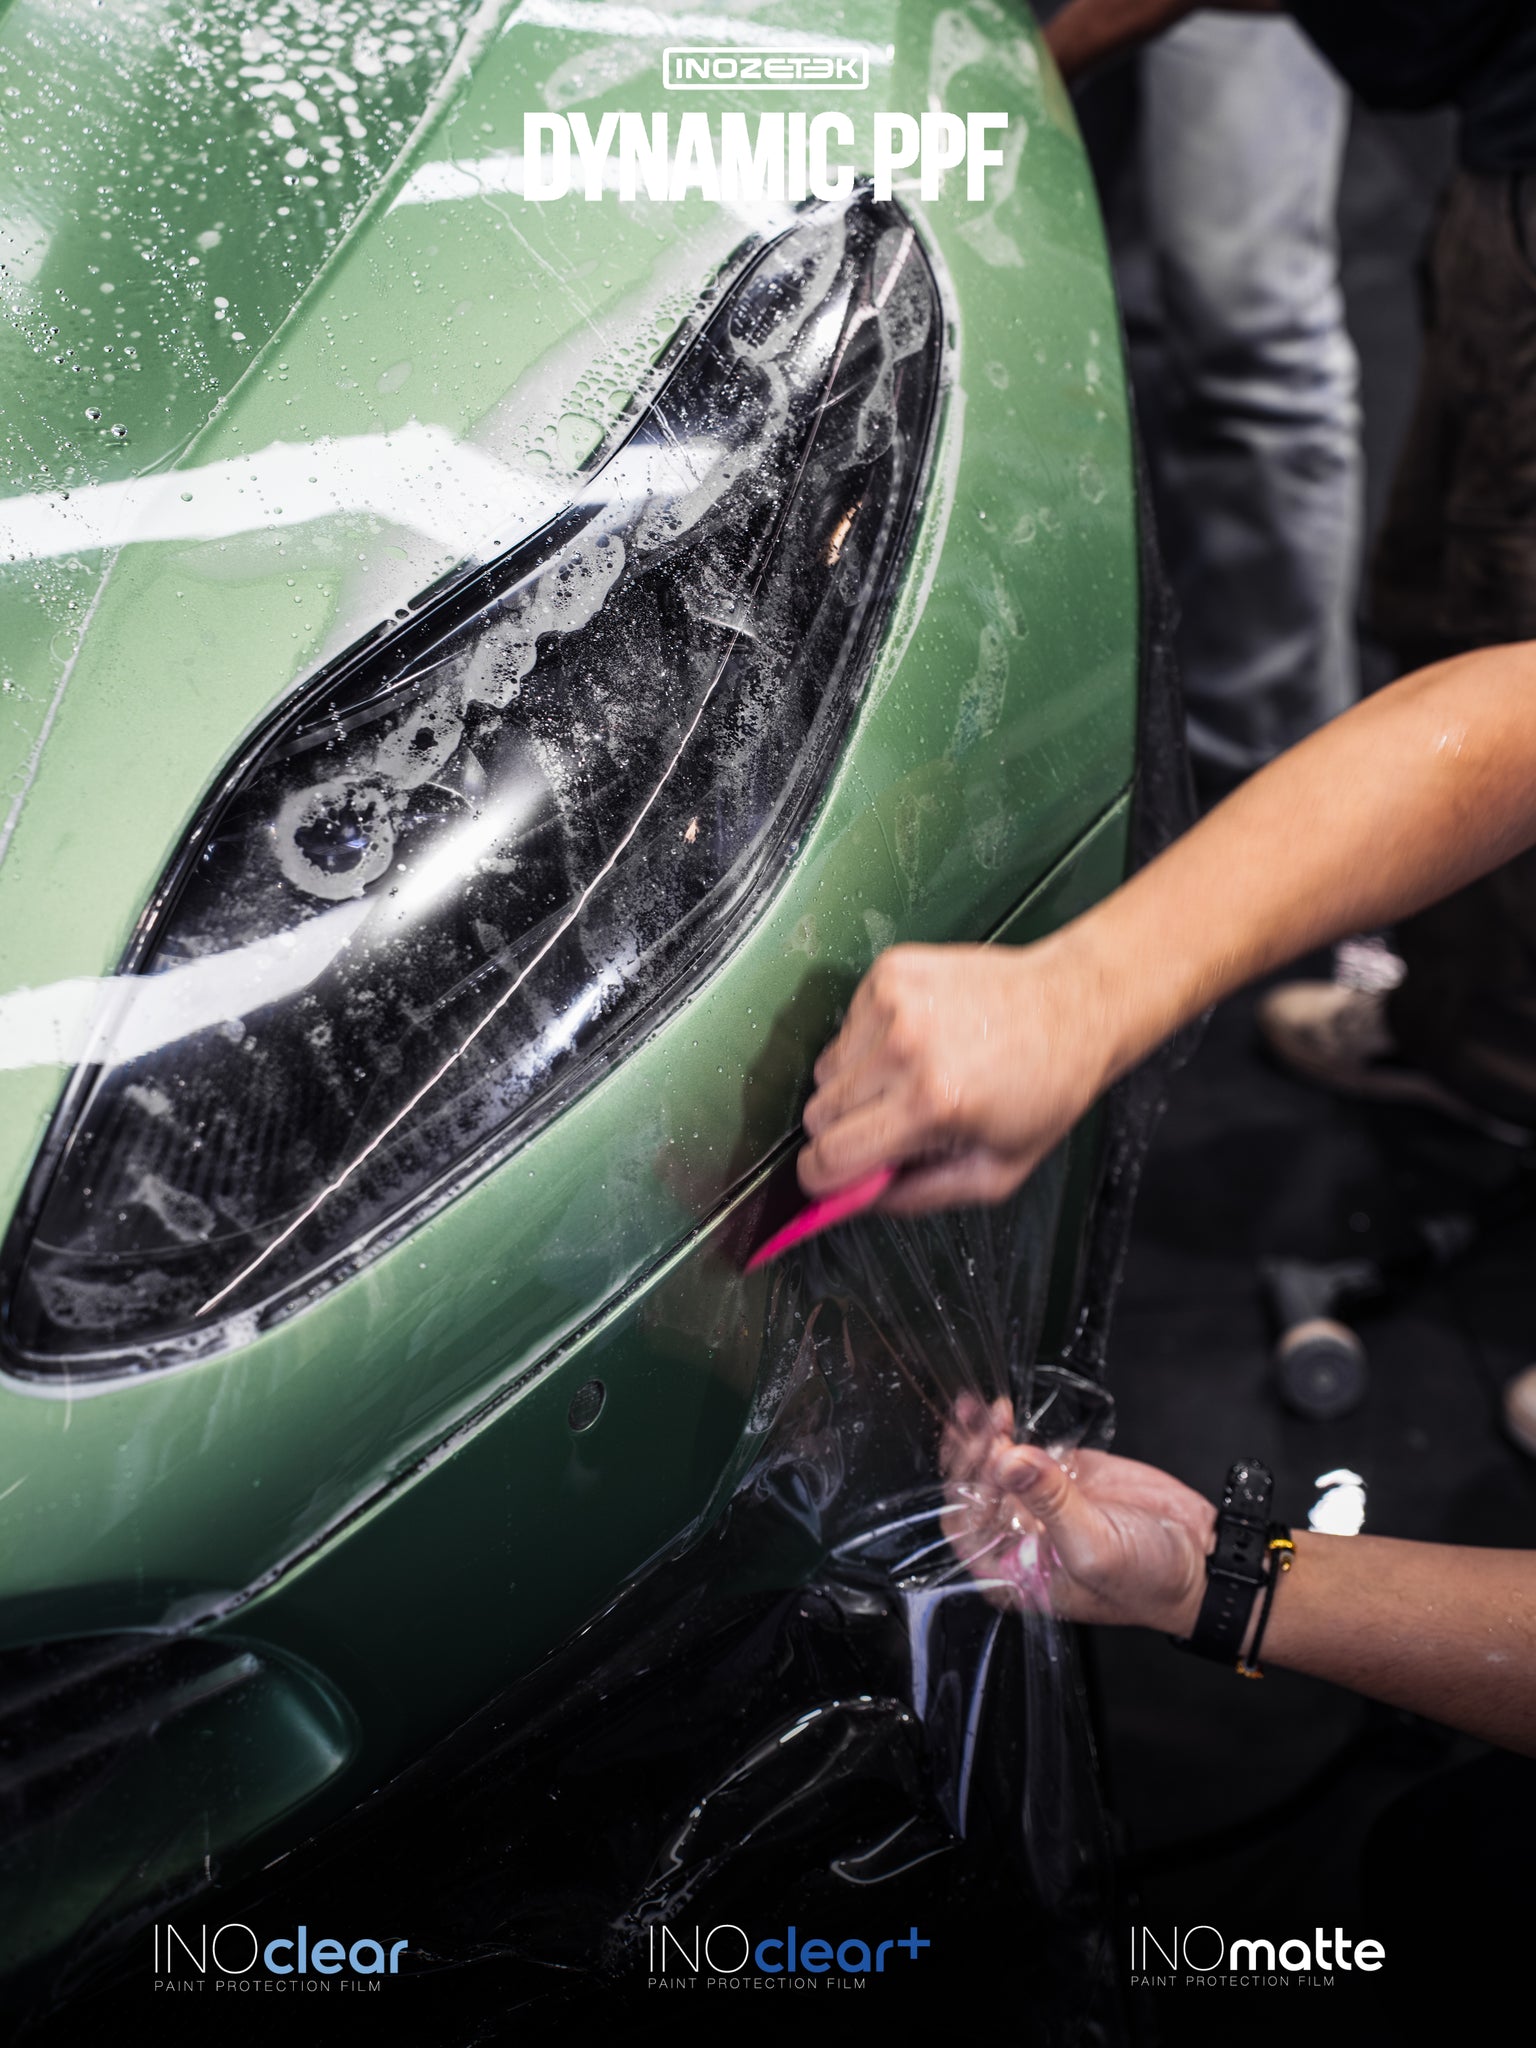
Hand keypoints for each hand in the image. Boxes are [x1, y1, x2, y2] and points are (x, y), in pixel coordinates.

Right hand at [798, 935, 1116, 1214]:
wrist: (1072, 1005)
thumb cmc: (1045, 1087)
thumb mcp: (996, 1172)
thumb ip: (915, 1196)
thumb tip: (851, 1201)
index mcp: (932, 1105)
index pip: (827, 1157)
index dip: (821, 1178)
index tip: (828, 1179)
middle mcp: (905, 1050)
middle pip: (817, 1113)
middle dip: (845, 1131)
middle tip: (893, 1125)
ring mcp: (894, 1004)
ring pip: (825, 1070)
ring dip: (856, 1085)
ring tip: (911, 1077)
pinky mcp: (890, 972)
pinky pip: (844, 1027)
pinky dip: (868, 1042)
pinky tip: (917, 1040)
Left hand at [939, 1394, 1215, 1631]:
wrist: (1202, 1557)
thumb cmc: (1149, 1579)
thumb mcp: (1097, 1548)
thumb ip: (1051, 1504)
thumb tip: (1008, 1461)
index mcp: (1013, 1573)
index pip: (966, 1527)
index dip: (968, 1490)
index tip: (989, 1459)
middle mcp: (1016, 1538)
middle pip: (972, 1490)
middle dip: (971, 1455)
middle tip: (986, 1427)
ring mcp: (1036, 1502)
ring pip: (989, 1465)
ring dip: (979, 1435)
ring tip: (982, 1409)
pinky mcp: (1059, 1473)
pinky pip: (1020, 1449)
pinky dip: (1004, 1428)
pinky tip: (999, 1407)